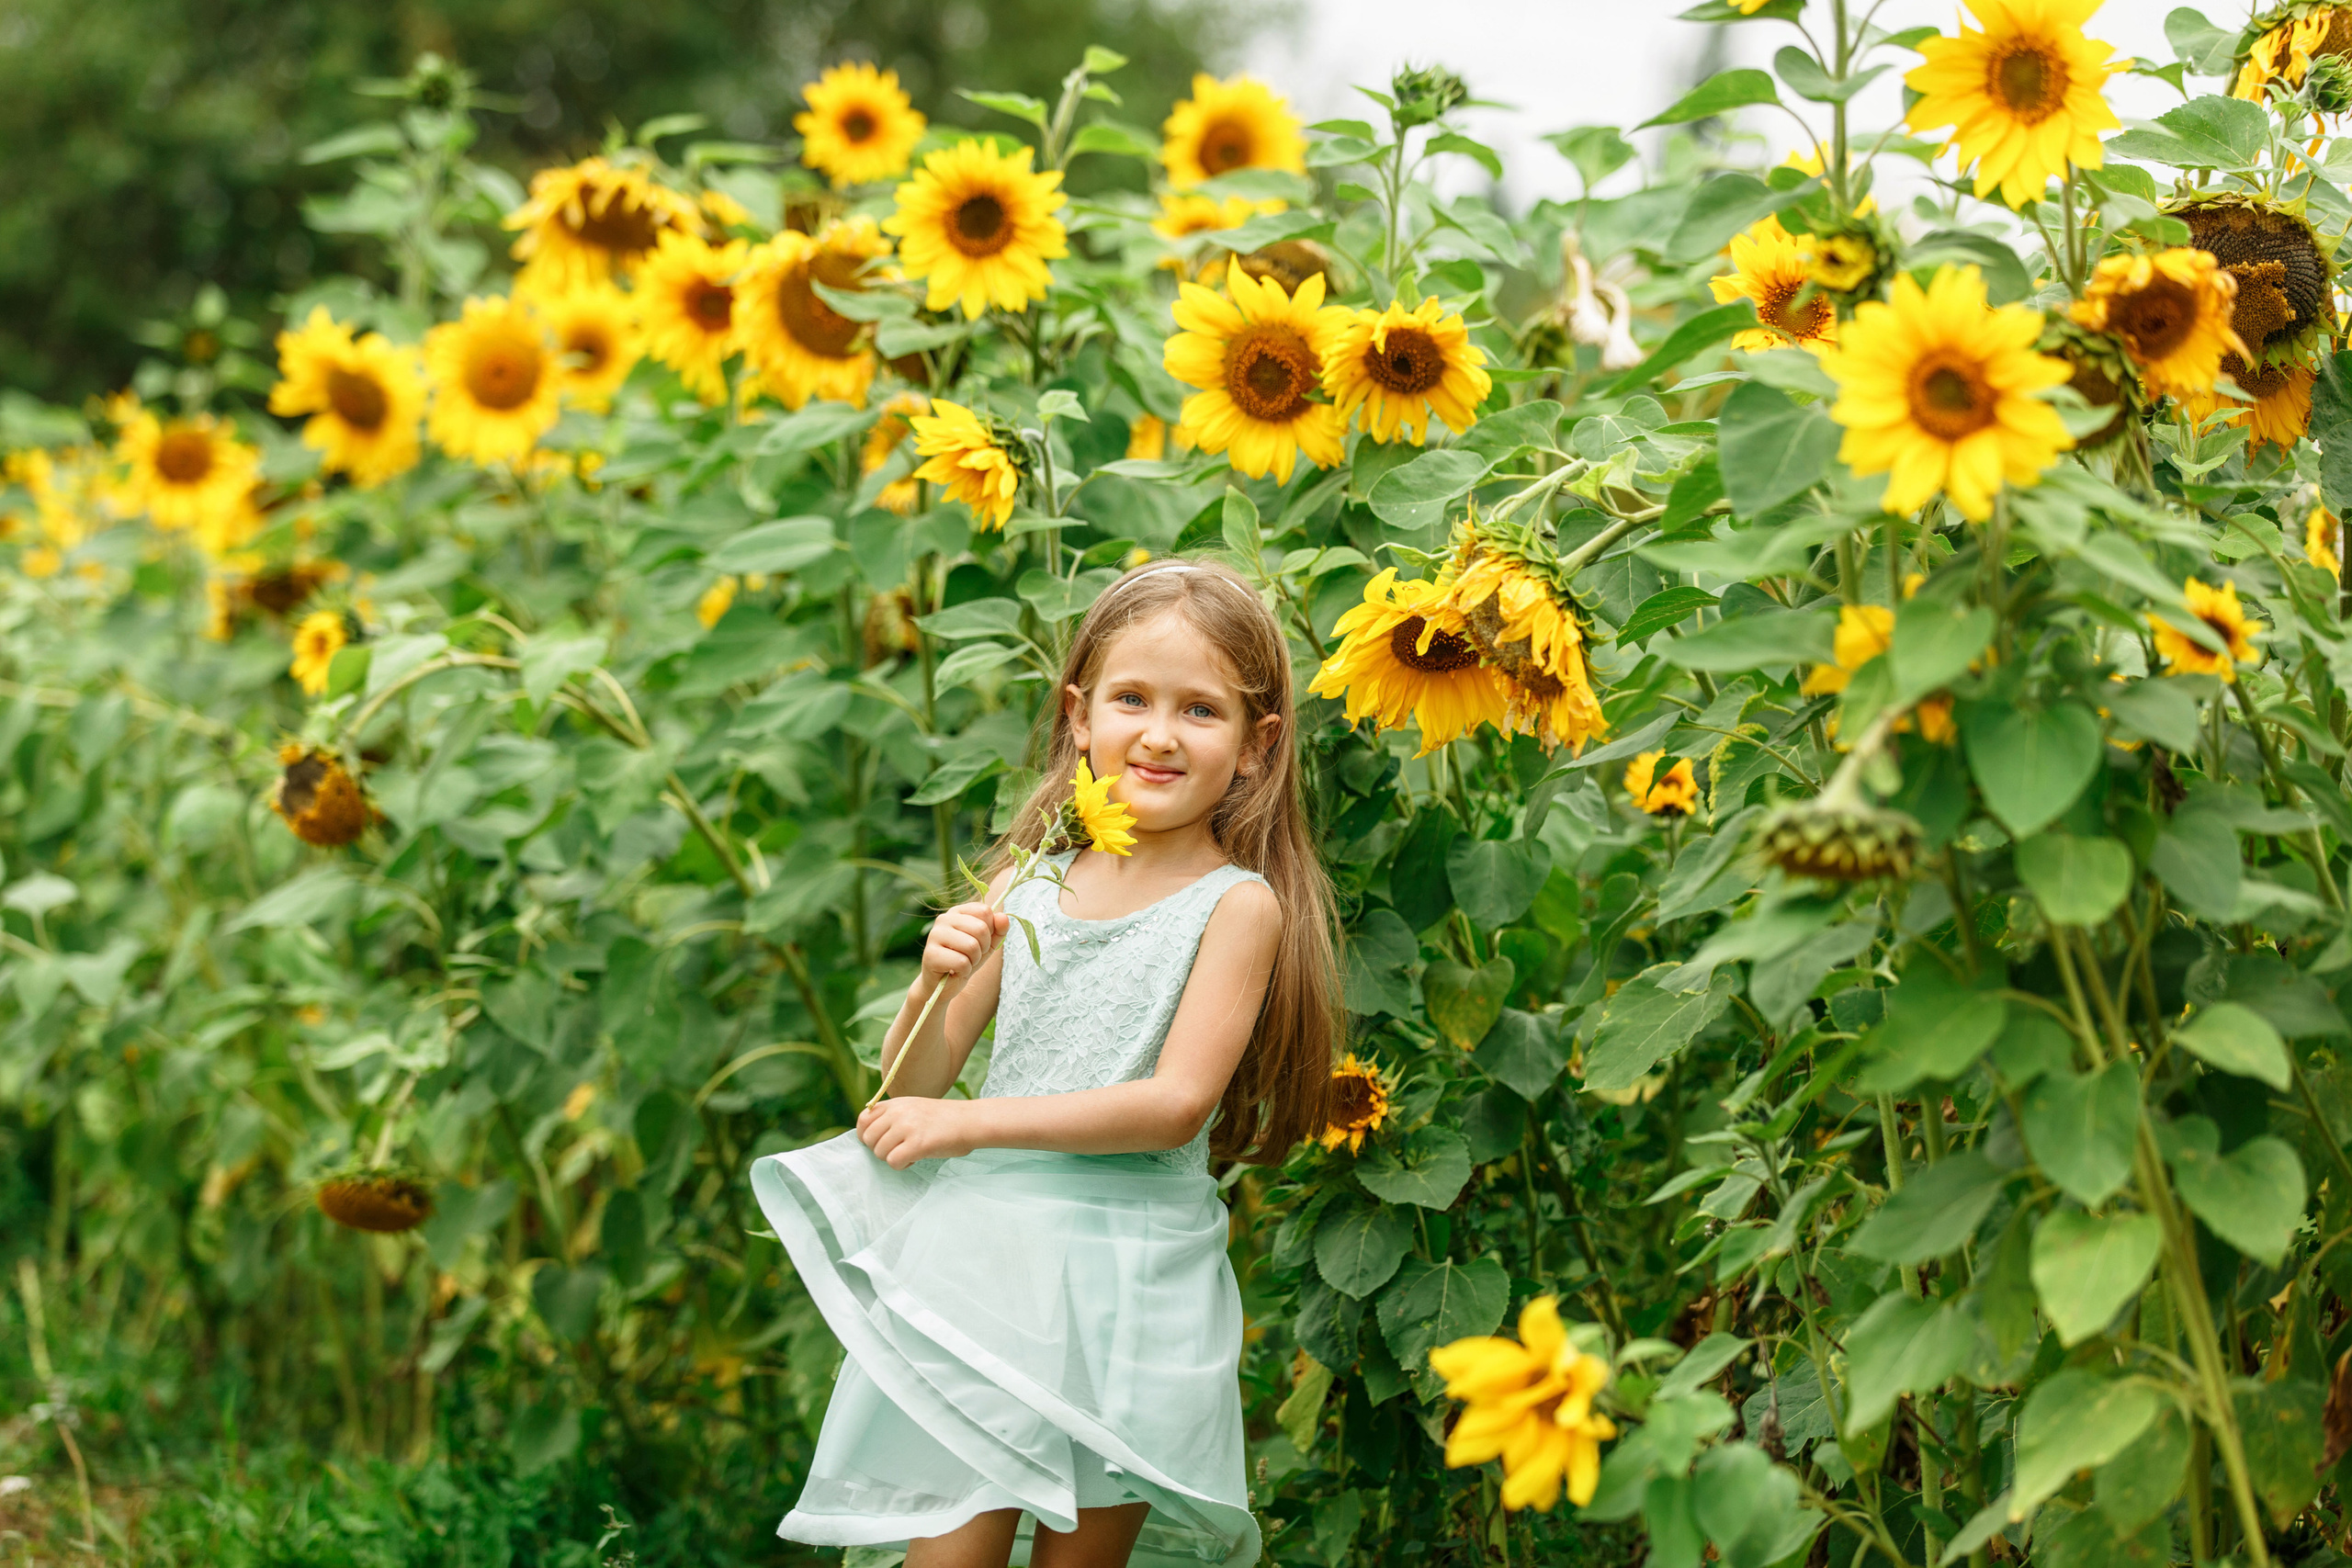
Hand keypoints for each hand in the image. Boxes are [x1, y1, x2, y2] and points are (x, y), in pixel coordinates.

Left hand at [857, 1097, 978, 1169]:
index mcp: (896, 1103)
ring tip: (911, 1152)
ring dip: (893, 1158)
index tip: (879, 1142)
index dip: (866, 1135)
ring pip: (879, 1152)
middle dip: (880, 1149)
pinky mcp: (917, 1143)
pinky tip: (915, 1159)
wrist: (970, 1121)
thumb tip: (870, 1135)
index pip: (863, 1120)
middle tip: (898, 1149)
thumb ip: (892, 1116)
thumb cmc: (943, 1119)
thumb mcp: (913, 1107)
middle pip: (869, 1139)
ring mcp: (907, 1127)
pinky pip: (893, 1161)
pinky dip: (902, 1165)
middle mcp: (898, 1113)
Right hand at [917, 899, 1009, 1000]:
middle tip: (971, 955)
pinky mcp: (931, 954)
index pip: (984, 911)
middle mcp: (944, 919)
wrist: (943, 984)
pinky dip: (964, 970)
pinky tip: (954, 970)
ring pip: (972, 946)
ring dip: (974, 960)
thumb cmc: (966, 959)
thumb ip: (998, 930)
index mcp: (957, 912)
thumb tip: (1003, 917)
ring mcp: (935, 935)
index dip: (989, 931)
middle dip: (983, 948)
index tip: (979, 941)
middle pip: (980, 928)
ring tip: (963, 962)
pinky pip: (962, 962)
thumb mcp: (987, 944)